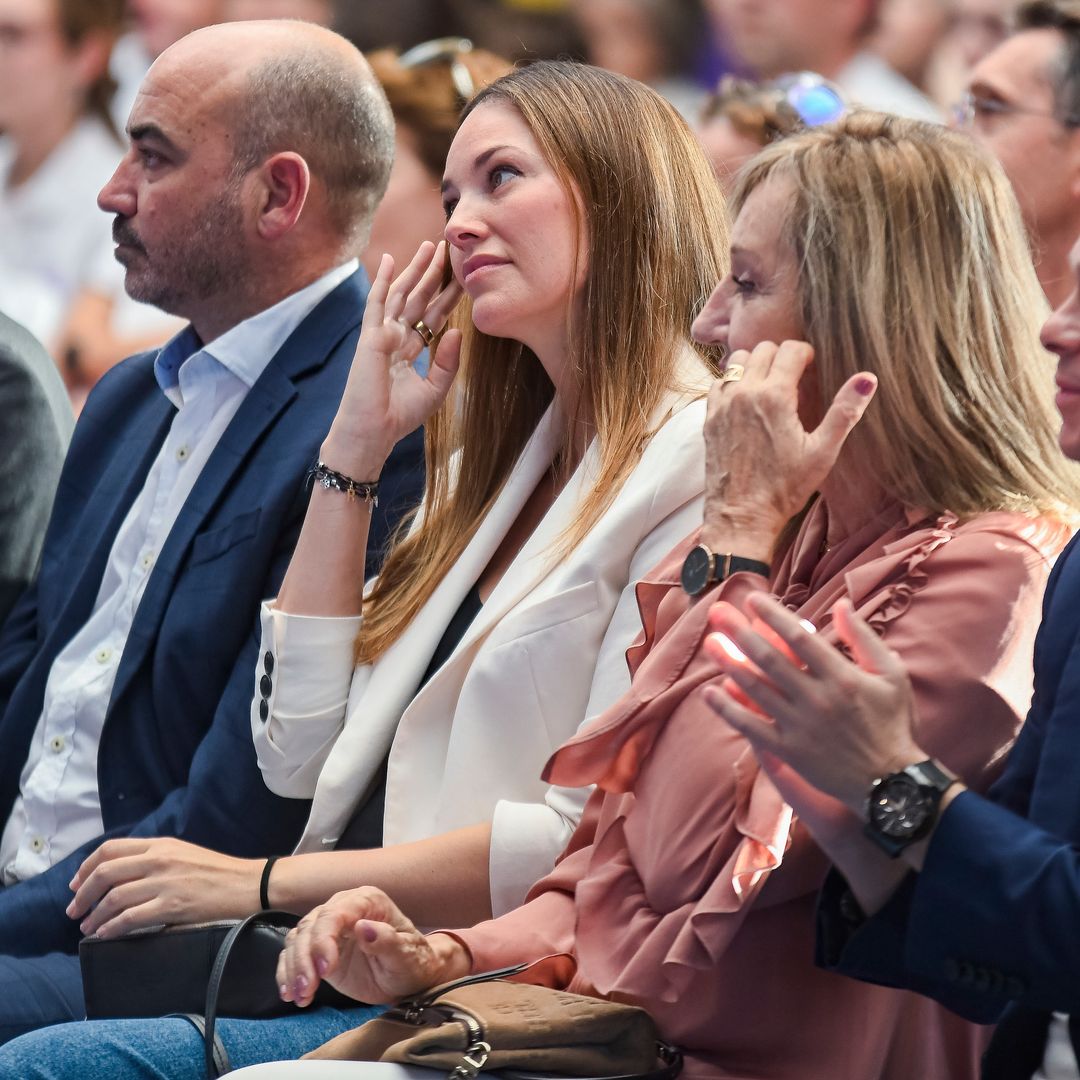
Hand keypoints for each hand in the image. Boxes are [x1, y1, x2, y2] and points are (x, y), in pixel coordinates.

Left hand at [66, 838, 261, 937]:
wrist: (250, 885)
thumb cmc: (219, 873)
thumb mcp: (184, 854)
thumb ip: (155, 858)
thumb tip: (122, 875)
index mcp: (161, 845)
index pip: (110, 850)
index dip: (85, 868)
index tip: (76, 885)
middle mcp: (159, 859)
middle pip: (105, 873)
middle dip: (82, 894)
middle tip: (74, 911)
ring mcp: (165, 882)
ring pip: (113, 898)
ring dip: (94, 915)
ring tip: (88, 927)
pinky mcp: (172, 906)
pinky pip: (130, 919)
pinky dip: (111, 928)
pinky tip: (106, 934)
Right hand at [276, 886, 469, 1007]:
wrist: (409, 977)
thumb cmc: (412, 962)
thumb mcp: (407, 955)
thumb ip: (387, 941)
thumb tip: (363, 927)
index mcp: (367, 901)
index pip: (336, 913)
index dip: (324, 940)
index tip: (325, 970)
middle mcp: (344, 908)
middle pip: (311, 925)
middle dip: (304, 958)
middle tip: (307, 990)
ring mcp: (330, 928)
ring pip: (298, 938)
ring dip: (294, 968)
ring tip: (300, 996)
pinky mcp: (319, 948)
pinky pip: (294, 954)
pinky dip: (288, 973)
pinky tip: (291, 994)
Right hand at [322, 240, 463, 476]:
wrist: (373, 432)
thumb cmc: (398, 417)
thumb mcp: (434, 390)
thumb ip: (448, 361)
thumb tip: (457, 329)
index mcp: (410, 351)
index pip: (433, 318)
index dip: (448, 298)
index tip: (463, 279)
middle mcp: (395, 338)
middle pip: (419, 300)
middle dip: (433, 275)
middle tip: (447, 250)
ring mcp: (381, 335)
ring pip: (401, 294)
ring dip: (414, 269)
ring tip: (429, 246)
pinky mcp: (370, 336)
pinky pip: (377, 302)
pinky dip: (382, 280)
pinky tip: (389, 259)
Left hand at [701, 340, 876, 555]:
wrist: (741, 516)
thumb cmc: (784, 488)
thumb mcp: (823, 452)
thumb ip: (844, 411)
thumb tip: (867, 379)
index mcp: (774, 396)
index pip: (791, 349)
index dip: (806, 355)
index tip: (811, 370)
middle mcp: (744, 393)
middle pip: (763, 349)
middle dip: (781, 356)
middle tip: (793, 378)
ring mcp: (722, 405)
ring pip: (737, 360)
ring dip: (755, 365)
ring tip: (769, 385)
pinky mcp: (709, 418)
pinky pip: (719, 383)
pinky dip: (733, 382)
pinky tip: (746, 401)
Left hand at [702, 593, 923, 812]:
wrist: (889, 783)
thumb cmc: (892, 724)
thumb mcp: (892, 675)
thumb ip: (863, 638)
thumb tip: (841, 603)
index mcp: (842, 676)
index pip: (799, 638)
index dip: (772, 616)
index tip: (752, 598)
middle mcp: (817, 698)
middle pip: (769, 659)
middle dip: (740, 632)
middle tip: (717, 612)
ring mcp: (799, 725)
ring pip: (756, 689)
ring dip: (729, 664)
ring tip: (710, 642)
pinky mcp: (788, 750)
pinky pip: (751, 727)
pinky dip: (728, 710)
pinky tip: (709, 693)